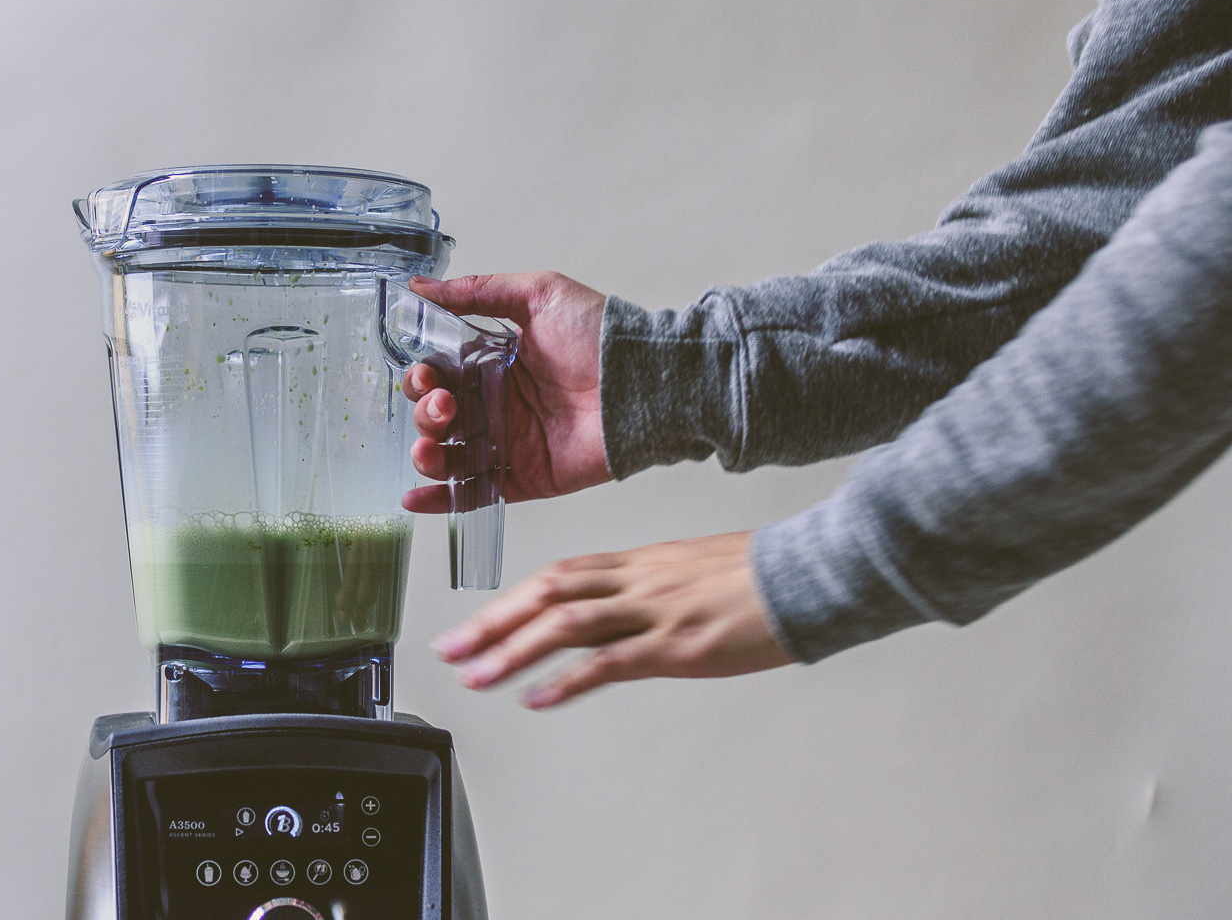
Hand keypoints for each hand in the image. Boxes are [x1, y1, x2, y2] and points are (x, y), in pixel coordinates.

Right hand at [401, 271, 610, 513]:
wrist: (640, 382)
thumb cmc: (598, 335)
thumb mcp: (538, 294)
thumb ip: (477, 292)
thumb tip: (422, 287)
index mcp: (493, 364)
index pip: (439, 375)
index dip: (422, 378)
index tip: (426, 377)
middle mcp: (497, 405)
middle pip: (437, 417)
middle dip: (426, 415)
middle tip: (444, 406)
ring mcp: (508, 444)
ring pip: (448, 457)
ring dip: (426, 454)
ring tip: (430, 449)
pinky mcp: (523, 477)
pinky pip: (474, 494)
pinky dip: (441, 500)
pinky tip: (414, 498)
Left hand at [430, 531, 792, 707]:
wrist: (810, 574)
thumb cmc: (760, 575)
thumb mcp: (693, 568)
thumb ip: (651, 586)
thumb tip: (622, 607)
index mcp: (639, 562)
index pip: (557, 575)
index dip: (508, 599)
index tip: (473, 622)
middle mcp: (637, 580)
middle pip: (546, 593)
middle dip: (491, 622)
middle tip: (448, 650)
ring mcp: (655, 611)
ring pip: (565, 624)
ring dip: (513, 651)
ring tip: (476, 676)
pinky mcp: (678, 646)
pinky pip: (610, 662)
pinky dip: (567, 681)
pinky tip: (537, 698)